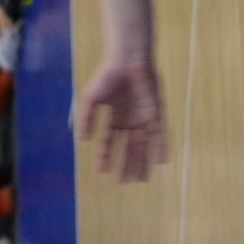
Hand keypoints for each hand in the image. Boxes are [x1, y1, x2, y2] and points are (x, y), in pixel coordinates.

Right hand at [75, 55, 167, 182]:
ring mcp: (144, 117)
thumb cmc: (107, 76)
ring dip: (142, 161)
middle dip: (126, 164)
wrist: (127, 60)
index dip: (104, 156)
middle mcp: (130, 119)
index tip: (101, 173)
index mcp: (114, 115)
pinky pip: (160, 134)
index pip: (108, 140)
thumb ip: (85, 119)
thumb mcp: (90, 99)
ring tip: (141, 180)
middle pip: (128, 147)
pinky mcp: (156, 113)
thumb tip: (82, 141)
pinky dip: (161, 148)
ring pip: (144, 145)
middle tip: (124, 183)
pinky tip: (161, 162)